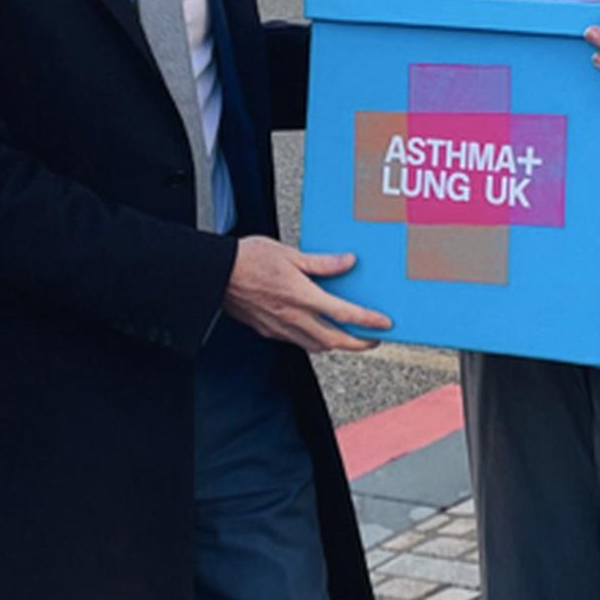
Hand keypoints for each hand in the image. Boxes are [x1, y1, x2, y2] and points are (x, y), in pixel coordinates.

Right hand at [223, 236, 389, 353]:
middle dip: (358, 344)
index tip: (384, 324)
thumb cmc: (249, 259)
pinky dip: (313, 341)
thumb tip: (347, 262)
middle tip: (373, 340)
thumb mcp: (289, 253)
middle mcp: (293, 317)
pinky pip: (296, 342)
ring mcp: (279, 327)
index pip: (344, 314)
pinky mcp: (267, 330)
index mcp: (302, 296)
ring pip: (316, 346)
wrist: (216, 274)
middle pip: (334, 340)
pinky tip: (315, 332)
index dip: (368, 321)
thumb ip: (321, 262)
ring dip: (336, 346)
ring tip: (348, 338)